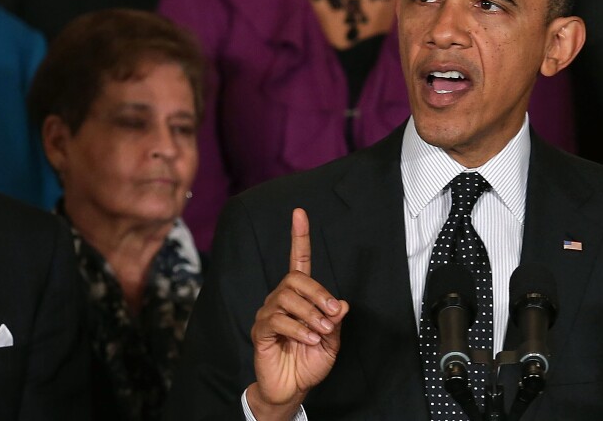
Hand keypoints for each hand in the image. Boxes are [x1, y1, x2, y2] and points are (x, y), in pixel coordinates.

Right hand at [247, 208, 349, 419]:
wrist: (292, 388)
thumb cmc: (309, 362)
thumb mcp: (332, 341)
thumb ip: (335, 322)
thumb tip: (341, 304)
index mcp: (300, 297)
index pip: (299, 261)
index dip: (299, 237)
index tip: (300, 214)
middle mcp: (281, 299)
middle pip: (295, 278)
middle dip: (318, 293)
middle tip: (332, 314)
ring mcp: (269, 313)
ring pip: (287, 297)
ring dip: (310, 314)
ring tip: (321, 332)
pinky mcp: (260, 330)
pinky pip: (277, 320)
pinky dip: (298, 329)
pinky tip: (309, 339)